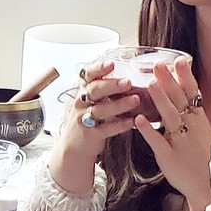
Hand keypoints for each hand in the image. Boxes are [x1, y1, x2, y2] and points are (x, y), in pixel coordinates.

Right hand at [49, 56, 143, 196]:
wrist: (75, 146)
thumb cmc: (88, 118)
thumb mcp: (91, 100)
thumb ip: (105, 87)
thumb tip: (128, 71)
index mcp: (83, 90)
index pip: (88, 74)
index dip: (99, 68)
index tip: (111, 63)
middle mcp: (82, 102)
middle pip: (94, 90)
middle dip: (111, 85)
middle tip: (127, 82)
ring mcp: (84, 118)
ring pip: (101, 110)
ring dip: (119, 104)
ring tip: (135, 100)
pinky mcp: (91, 134)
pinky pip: (106, 129)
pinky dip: (119, 125)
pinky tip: (132, 121)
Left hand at [131, 54, 210, 206]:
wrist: (206, 185)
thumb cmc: (201, 158)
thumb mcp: (201, 131)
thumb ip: (191, 113)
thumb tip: (182, 91)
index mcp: (199, 120)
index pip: (193, 95)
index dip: (186, 77)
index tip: (179, 60)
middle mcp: (191, 128)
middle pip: (180, 101)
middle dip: (170, 82)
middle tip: (159, 65)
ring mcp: (180, 142)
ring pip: (170, 117)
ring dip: (160, 100)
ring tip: (150, 84)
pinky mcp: (168, 156)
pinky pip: (157, 141)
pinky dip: (148, 130)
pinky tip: (138, 120)